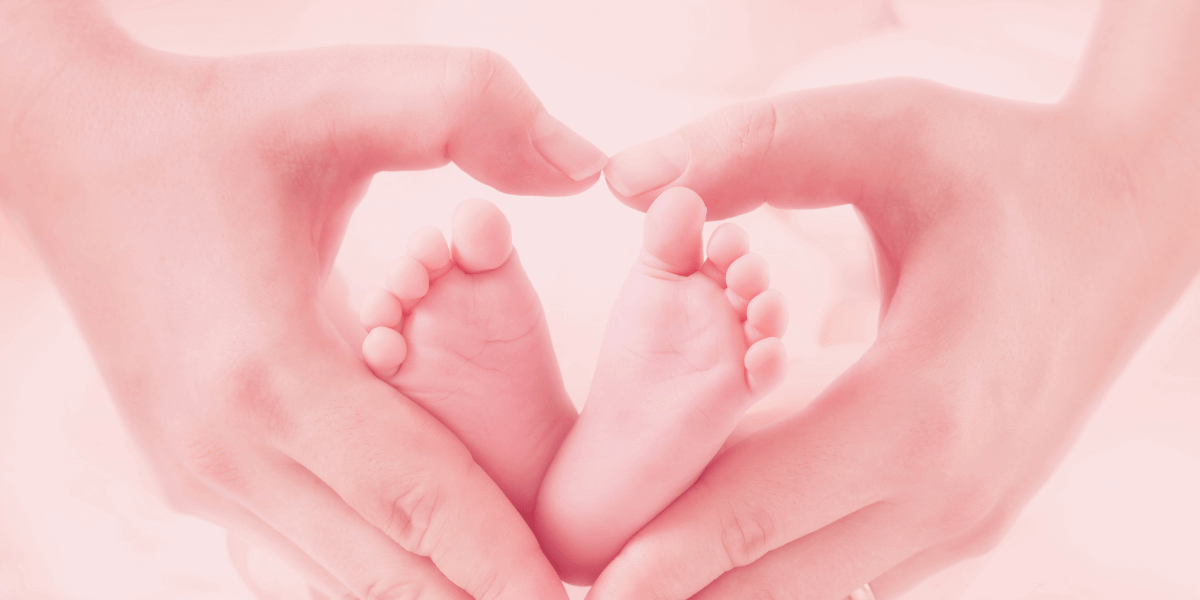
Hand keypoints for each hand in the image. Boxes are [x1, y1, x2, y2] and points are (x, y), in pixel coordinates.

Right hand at [0, 4, 605, 597]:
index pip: (421, 503)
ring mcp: (203, 475)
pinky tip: (431, 568)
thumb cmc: (216, 127)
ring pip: (339, 580)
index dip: (507, 565)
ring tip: (512, 592)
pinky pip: (300, 553)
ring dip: (431, 593)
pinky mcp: (194, 475)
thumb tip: (585, 165)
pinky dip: (374, 568)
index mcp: (274, 372)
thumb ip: (475, 109)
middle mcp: (230, 451)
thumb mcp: (344, 95)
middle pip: (385, 573)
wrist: (73, 149)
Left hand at [587, 3, 1199, 596]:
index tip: (584, 584)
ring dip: (723, 584)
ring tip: (635, 570)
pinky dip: (780, 566)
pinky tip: (720, 544)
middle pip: (778, 578)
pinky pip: (853, 568)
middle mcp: (948, 490)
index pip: (763, 510)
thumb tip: (628, 180)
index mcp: (921, 405)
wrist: (1127, 218)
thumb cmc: (1002, 172)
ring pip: (815, 588)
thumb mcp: (883, 133)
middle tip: (578, 586)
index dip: (665, 555)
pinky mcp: (964, 518)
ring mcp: (962, 517)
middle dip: (675, 587)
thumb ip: (754, 149)